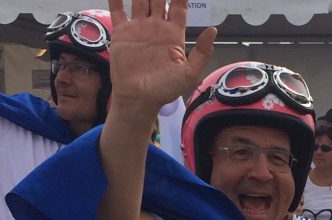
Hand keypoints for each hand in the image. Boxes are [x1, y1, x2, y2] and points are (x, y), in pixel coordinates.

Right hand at [107, 0, 215, 116]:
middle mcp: (157, 27)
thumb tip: (213, 30)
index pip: (179, 6)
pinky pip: (118, 10)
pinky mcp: (121, 32)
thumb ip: (202, 52)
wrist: (138, 99)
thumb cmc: (165, 89)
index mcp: (174, 34)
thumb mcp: (189, 73)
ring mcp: (139, 28)